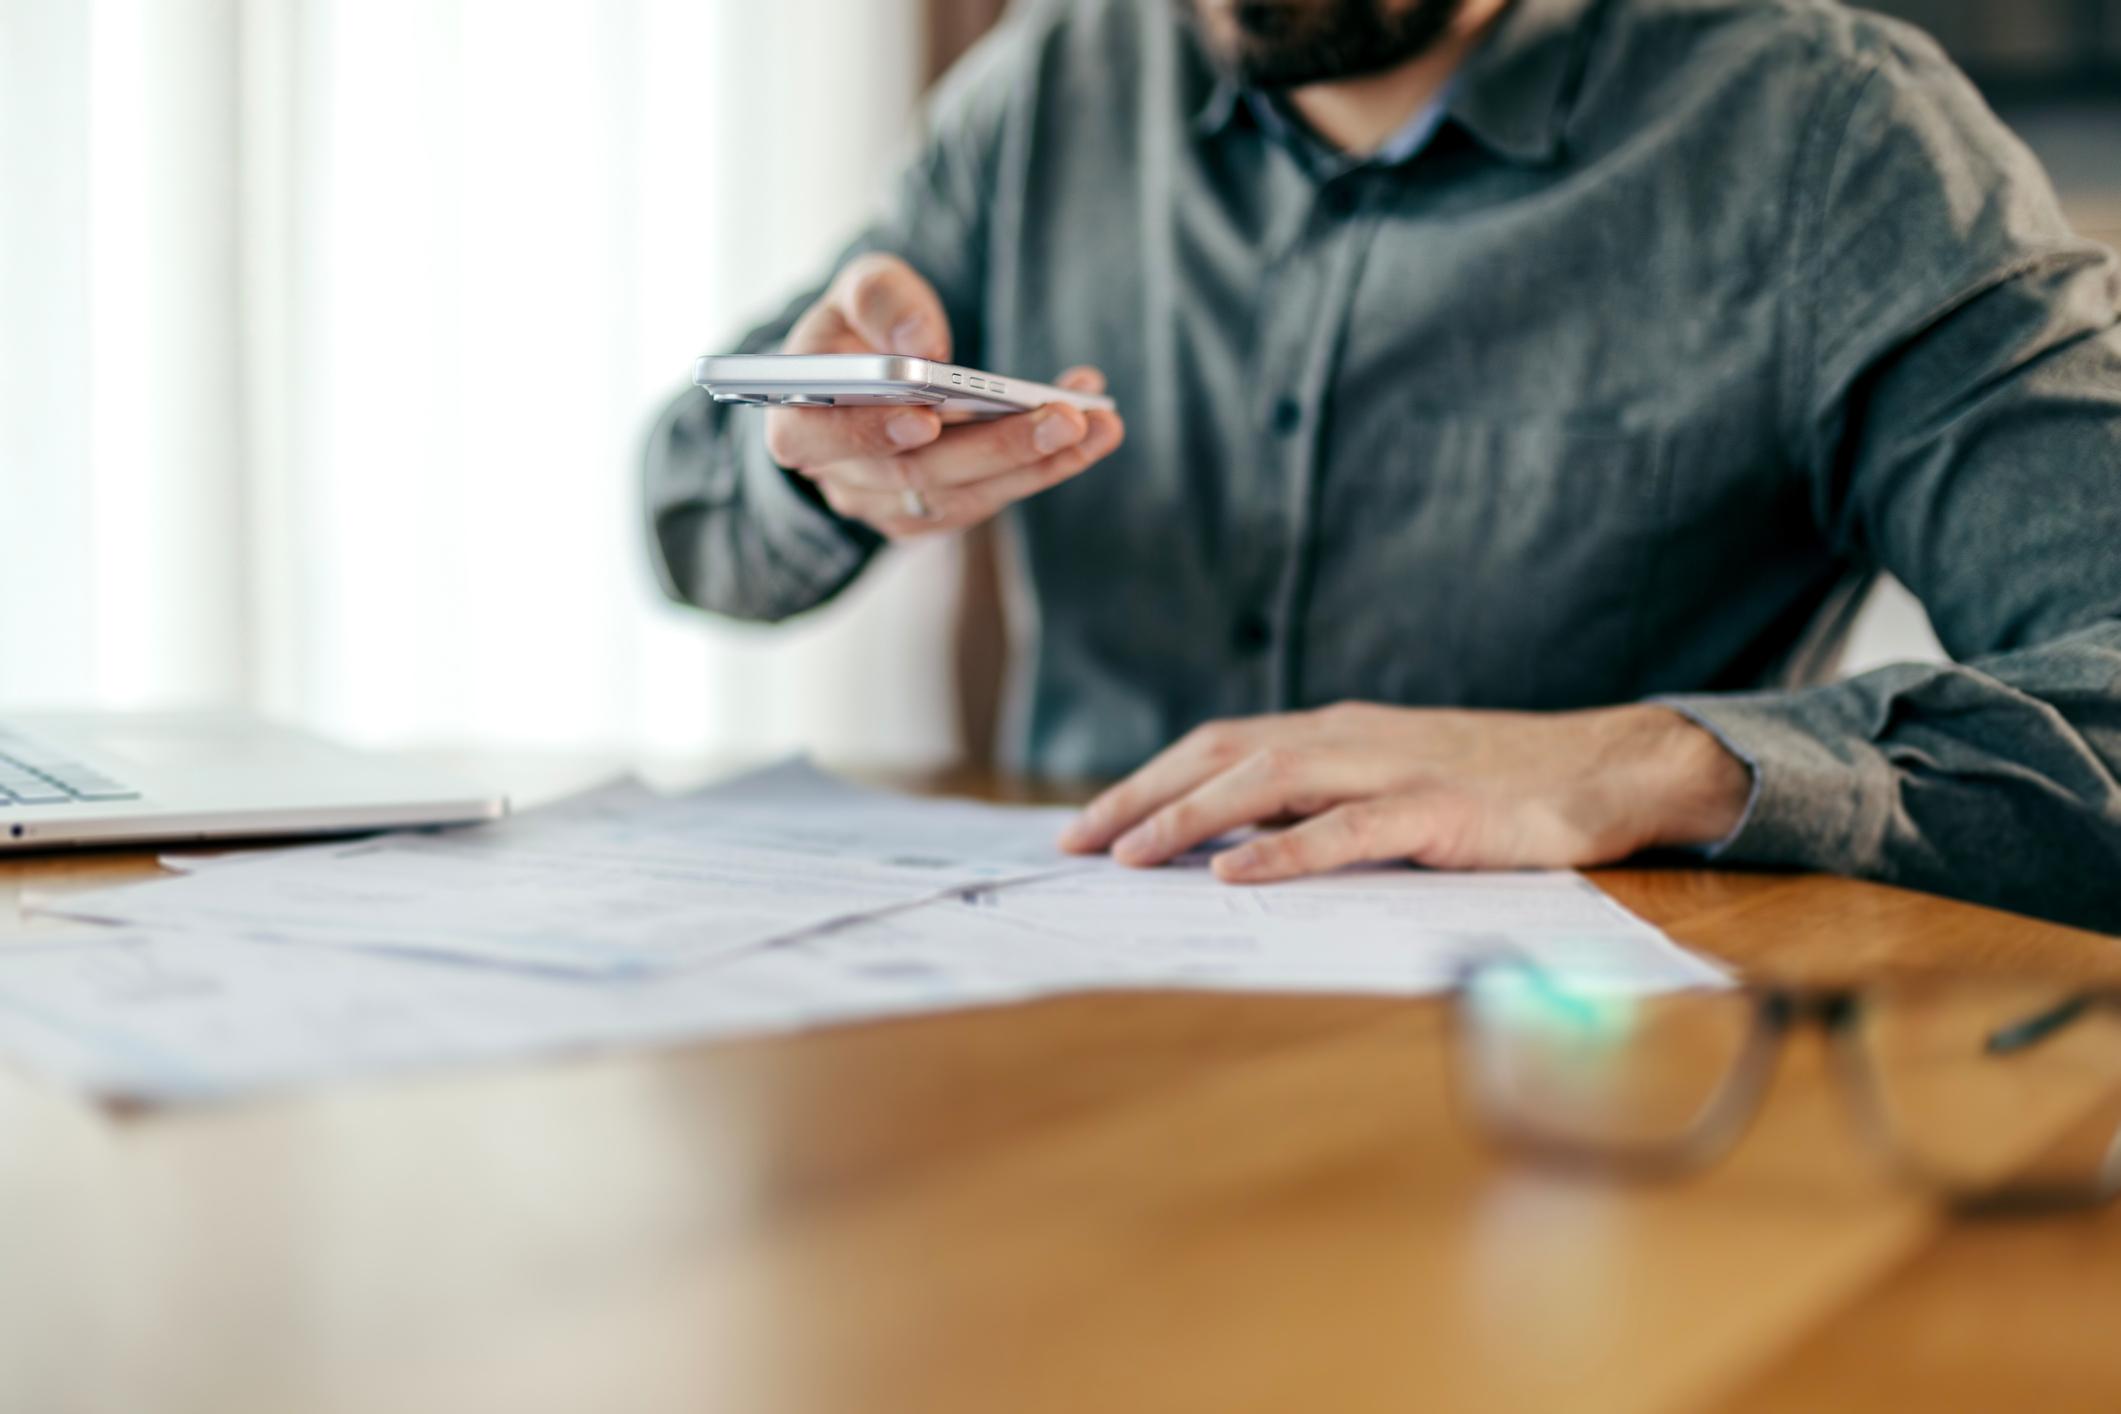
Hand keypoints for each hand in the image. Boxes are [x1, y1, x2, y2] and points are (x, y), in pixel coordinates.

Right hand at [762, 253, 1125, 539]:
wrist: (865, 380)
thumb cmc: (857, 330)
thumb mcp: (857, 291)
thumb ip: (881, 299)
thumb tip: (924, 342)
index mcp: (799, 420)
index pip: (821, 438)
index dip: (872, 432)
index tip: (928, 416)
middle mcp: (841, 477)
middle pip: (916, 474)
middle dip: (996, 447)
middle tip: (1065, 417)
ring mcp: (887, 505)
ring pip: (964, 498)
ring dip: (1038, 464)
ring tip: (1098, 425)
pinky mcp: (933, 515)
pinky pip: (990, 501)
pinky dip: (1043, 469)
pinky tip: (1090, 434)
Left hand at [1057, 703, 1752, 882]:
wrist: (1605, 768)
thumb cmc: (1495, 787)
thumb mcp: (1389, 786)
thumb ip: (1318, 806)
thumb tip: (1233, 846)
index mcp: (1334, 733)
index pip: (1218, 748)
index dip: (1149, 781)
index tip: (1088, 825)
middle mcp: (1349, 739)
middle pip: (1222, 755)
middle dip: (1143, 796)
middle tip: (1078, 843)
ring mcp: (1393, 770)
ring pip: (1269, 782)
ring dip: (1192, 817)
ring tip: (1133, 855)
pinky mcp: (1439, 810)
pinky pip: (1348, 829)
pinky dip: (1286, 851)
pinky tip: (1236, 875)